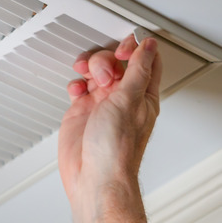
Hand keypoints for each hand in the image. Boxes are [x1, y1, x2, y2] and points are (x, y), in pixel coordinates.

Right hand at [58, 34, 161, 222]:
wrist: (92, 176)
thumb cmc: (115, 149)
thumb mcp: (129, 101)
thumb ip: (137, 70)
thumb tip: (147, 47)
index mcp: (142, 94)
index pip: (145, 61)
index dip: (134, 48)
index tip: (122, 48)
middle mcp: (122, 97)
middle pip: (115, 62)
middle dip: (106, 60)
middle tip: (103, 75)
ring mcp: (101, 103)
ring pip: (94, 71)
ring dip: (88, 68)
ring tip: (88, 81)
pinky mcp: (81, 110)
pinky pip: (78, 86)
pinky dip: (75, 84)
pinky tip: (77, 91)